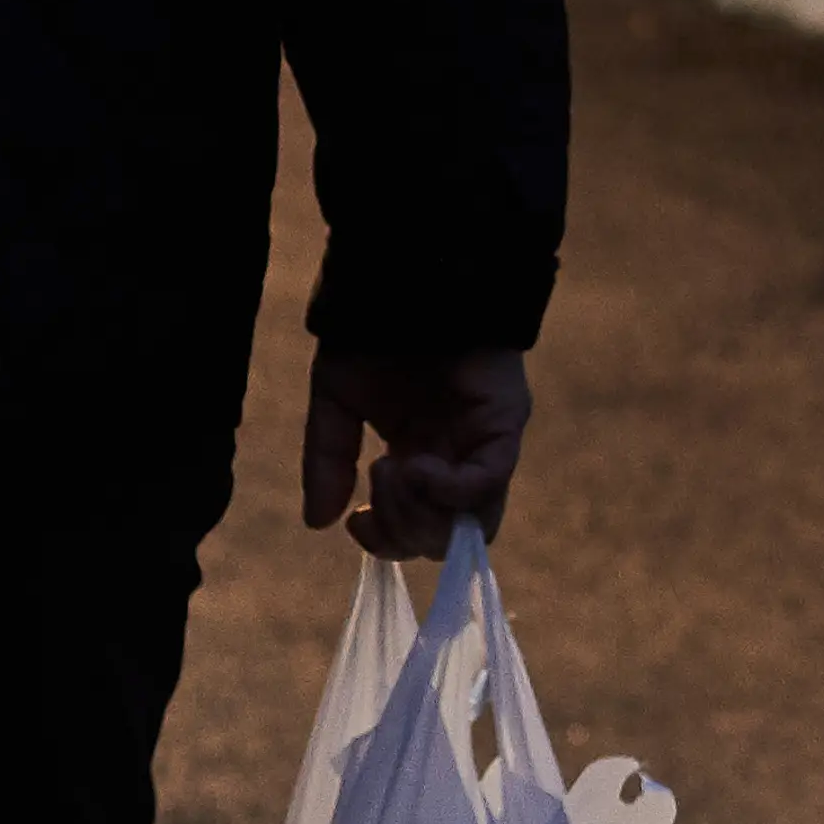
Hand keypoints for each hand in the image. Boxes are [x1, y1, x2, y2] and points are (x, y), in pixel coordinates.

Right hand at [294, 346, 529, 555]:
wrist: (400, 281)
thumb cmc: (371, 332)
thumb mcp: (336, 403)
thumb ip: (327, 461)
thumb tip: (318, 522)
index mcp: (419, 457)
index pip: (418, 530)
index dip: (388, 542)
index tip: (356, 522)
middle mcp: (456, 458)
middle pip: (445, 538)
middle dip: (402, 532)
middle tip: (375, 485)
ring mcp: (484, 444)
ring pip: (474, 524)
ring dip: (422, 515)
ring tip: (389, 468)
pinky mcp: (505, 423)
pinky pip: (489, 482)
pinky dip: (449, 490)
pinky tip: (415, 464)